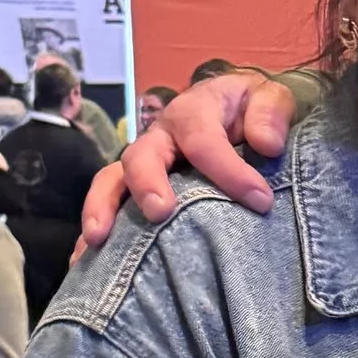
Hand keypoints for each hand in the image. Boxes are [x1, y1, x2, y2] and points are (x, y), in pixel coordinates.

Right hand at [79, 71, 296, 250]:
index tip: (260, 201)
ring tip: (99, 239)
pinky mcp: (138, 188)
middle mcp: (161, 137)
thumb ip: (271, 112)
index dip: (229, 170)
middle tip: (160, 212)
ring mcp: (145, 164)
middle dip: (147, 183)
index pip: (203, 140)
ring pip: (113, 181)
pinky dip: (94, 230)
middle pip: (141, 156)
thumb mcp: (270, 96)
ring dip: (103, 208)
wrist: (237, 108)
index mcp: (193, 112)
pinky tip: (86, 261)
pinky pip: (110, 206)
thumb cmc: (252, 107)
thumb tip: (266, 143)